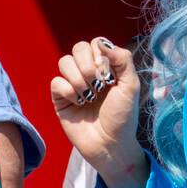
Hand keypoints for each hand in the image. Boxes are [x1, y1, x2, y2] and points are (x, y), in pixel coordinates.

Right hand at [50, 37, 146, 187]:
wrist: (110, 144)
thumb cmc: (123, 117)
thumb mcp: (131, 86)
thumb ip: (122, 59)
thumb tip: (102, 43)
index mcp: (106, 67)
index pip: (95, 43)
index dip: (100, 54)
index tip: (109, 74)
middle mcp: (88, 72)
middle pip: (78, 48)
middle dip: (88, 65)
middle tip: (98, 84)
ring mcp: (73, 84)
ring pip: (64, 62)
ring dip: (78, 78)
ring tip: (89, 96)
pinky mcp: (60, 98)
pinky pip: (56, 82)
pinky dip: (68, 90)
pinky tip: (79, 102)